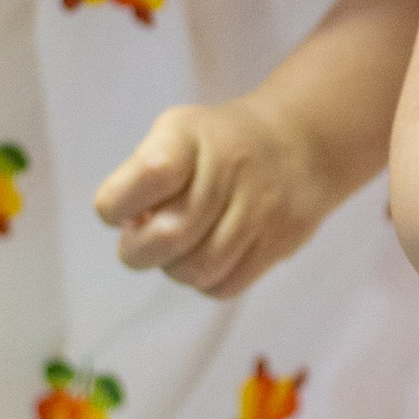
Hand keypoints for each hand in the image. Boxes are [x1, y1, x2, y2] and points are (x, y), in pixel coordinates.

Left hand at [95, 95, 342, 296]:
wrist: (301, 142)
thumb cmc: (219, 144)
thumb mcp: (175, 133)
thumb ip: (142, 176)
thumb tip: (132, 231)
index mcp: (190, 136)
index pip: (148, 176)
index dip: (118, 205)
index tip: (121, 210)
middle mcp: (229, 169)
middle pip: (170, 236)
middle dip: (139, 250)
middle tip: (143, 239)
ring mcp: (260, 208)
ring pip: (197, 270)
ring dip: (174, 267)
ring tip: (180, 247)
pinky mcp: (280, 241)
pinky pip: (225, 285)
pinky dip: (205, 281)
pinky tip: (208, 256)